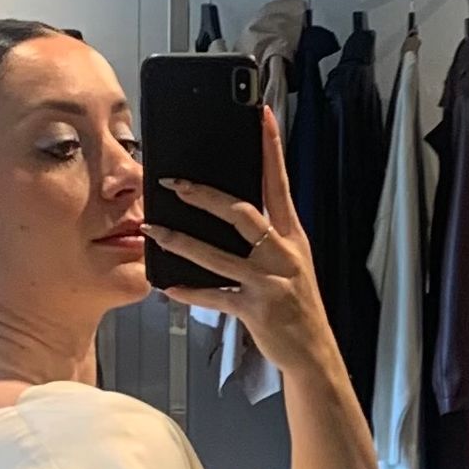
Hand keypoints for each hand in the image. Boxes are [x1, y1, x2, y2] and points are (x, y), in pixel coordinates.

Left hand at [142, 103, 333, 375]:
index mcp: (292, 236)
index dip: (270, 148)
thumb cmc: (297, 306)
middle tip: (175, 182)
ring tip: (154, 229)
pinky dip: (191, 292)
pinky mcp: (256, 311)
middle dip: (206, 196)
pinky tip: (169, 286)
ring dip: (182, 242)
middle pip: (242, 213)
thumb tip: (234, 210)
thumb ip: (269, 237)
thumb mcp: (292, 263)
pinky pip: (216, 297)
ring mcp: (269, 283)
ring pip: (219, 256)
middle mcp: (282, 254)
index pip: (279, 183)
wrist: (314, 353)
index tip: (259, 115)